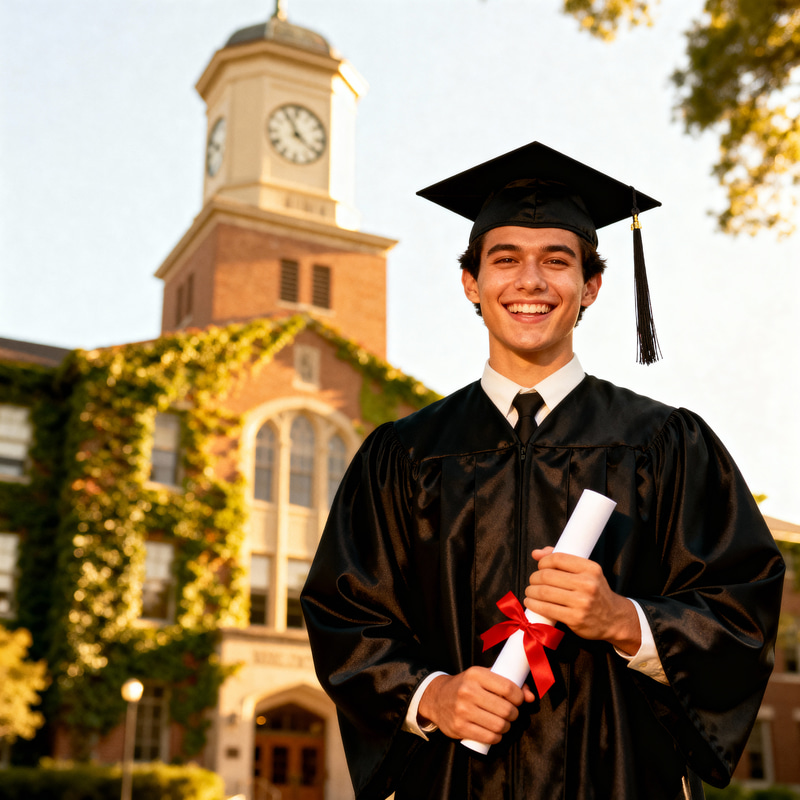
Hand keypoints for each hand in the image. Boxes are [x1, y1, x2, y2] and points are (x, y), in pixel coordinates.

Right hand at [417, 668, 535, 743]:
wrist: (437, 697)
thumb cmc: (466, 686)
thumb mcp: (483, 677)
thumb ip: (507, 683)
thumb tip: (531, 697)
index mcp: (476, 674)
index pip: (508, 688)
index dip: (519, 697)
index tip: (518, 700)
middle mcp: (468, 691)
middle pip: (506, 709)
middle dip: (514, 714)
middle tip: (510, 713)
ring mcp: (462, 710)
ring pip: (499, 725)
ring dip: (506, 727)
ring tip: (502, 722)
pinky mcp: (459, 727)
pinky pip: (489, 738)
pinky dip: (497, 737)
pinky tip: (494, 732)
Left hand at [524, 548, 640, 654]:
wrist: (613, 619)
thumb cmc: (595, 592)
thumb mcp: (586, 572)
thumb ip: (562, 560)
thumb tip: (536, 553)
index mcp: (590, 568)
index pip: (558, 558)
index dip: (543, 562)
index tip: (540, 567)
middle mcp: (587, 584)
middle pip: (547, 576)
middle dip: (534, 578)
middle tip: (532, 582)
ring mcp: (582, 602)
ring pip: (544, 592)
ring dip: (531, 591)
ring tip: (529, 592)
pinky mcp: (575, 618)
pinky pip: (547, 609)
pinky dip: (534, 604)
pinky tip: (530, 602)